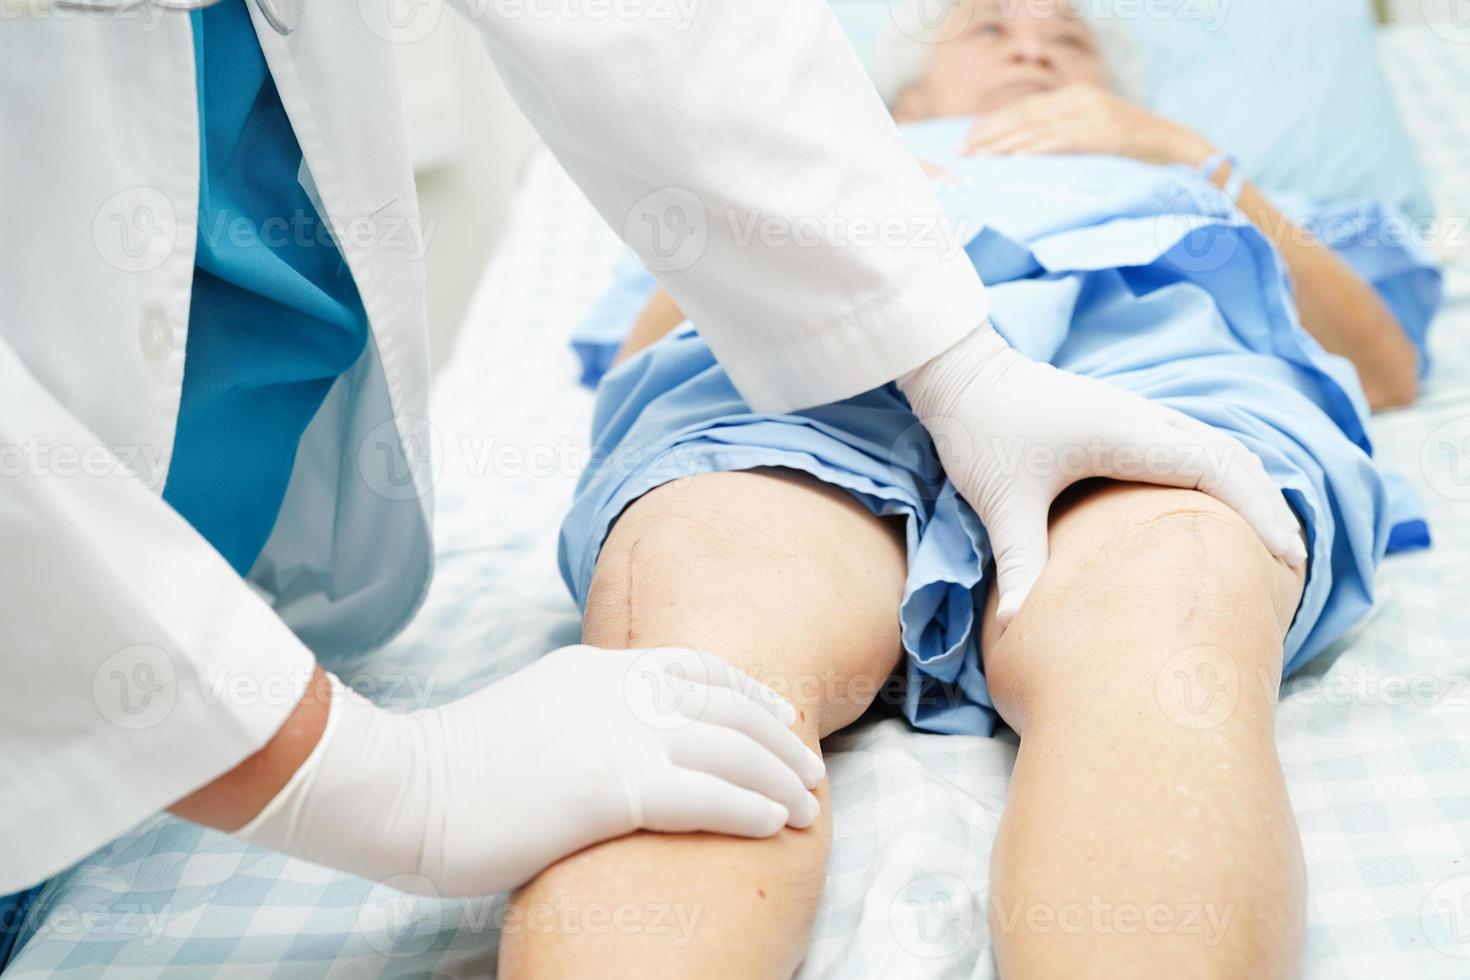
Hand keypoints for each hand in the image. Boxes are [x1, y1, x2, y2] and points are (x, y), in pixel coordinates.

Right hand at [236, 645, 823, 895]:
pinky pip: (705, 796)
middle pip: (726, 706)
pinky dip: (748, 808)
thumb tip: (618, 744)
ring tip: (807, 805)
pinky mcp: (609, 787)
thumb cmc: (453, 768)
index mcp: (596, 668)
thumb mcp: (533, 714)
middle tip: (810, 766)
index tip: (779, 715)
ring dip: (778, 778)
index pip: (697, 668)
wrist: (399, 786)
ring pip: (728, 750)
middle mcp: (616, 690)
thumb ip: (583, 715)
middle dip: (778, 738)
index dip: (749, 693)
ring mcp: (615, 735)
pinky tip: (774, 824)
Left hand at [899, 326, 1307, 626]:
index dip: (1259, 511)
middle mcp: (1143, 418)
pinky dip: (1221, 475)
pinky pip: (1192, 444)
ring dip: (1249, 488)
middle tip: (1294, 564)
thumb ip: (1018, 561)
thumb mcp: (999, 501)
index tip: (1286, 558)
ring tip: (1270, 543)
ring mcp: (1137, 414)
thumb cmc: (980, 431)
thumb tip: (1017, 624)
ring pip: (1216, 445)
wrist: (962, 374)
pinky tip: (1219, 511)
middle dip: (1268, 506)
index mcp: (1125, 434)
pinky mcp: (1125, 420)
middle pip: (1232, 456)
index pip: (1218, 468)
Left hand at [963, 83, 1213, 165]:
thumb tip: (1023, 152)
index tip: (965, 140)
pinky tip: (1015, 162)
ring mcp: (1095, 115)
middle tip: (960, 151)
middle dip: (989, 134)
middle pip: (1024, 116)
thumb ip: (1061, 137)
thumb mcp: (1091, 136)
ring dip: (1005, 145)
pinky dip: (1037, 151)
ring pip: (1038, 129)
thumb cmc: (1132, 150)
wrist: (1179, 149)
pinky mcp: (1107, 134)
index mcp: (1076, 96)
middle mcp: (1082, 99)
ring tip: (978, 158)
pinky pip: (1064, 142)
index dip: (992, 124)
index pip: (1024, 109)